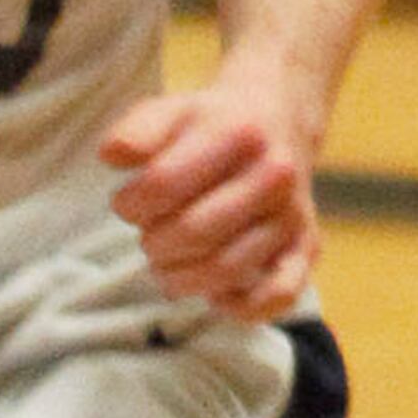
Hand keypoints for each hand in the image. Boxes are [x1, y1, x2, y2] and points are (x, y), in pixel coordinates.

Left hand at [99, 65, 322, 319]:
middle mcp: (273, 174)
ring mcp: (291, 214)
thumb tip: (111, 156)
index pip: (163, 184)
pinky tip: (215, 294)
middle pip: (194, 232)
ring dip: (182, 278)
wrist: (278, 120)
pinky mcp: (307, 247)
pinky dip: (241, 306)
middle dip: (154, 243)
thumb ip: (137, 130)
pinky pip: (279, 295)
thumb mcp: (172, 111)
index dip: (130, 203)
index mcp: (238, 133)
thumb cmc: (212, 124)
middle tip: (147, 237)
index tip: (126, 204)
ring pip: (227, 268)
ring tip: (168, 264)